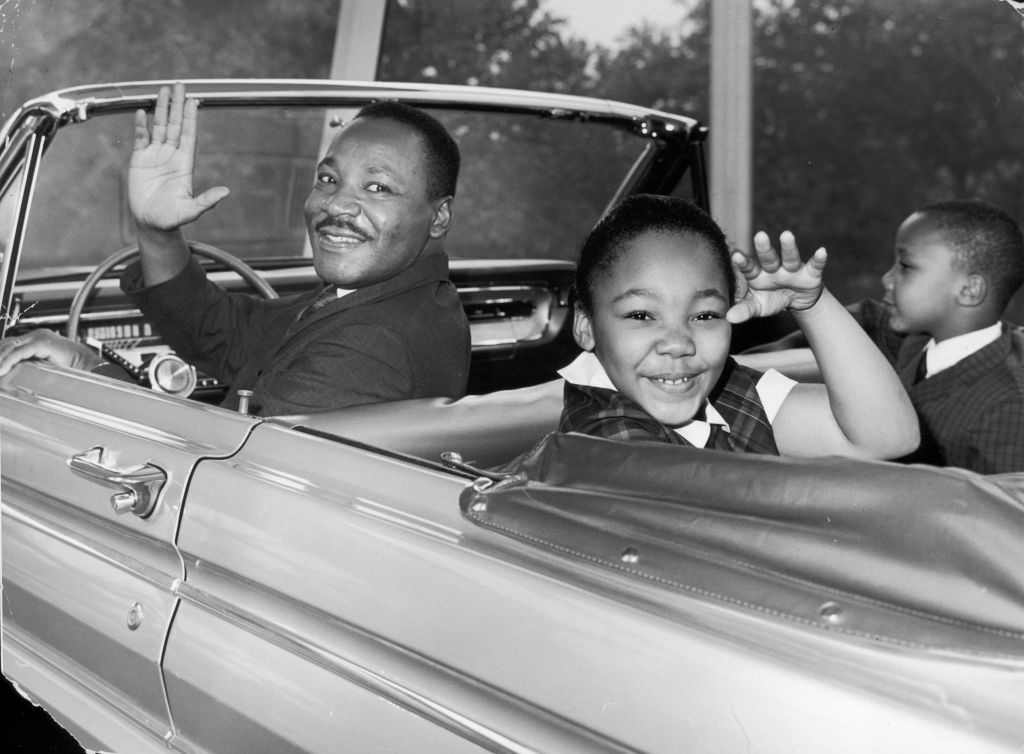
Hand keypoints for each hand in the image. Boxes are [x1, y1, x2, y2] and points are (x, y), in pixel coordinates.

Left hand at [0, 330, 105, 376]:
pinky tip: (2, 370)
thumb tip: (14, 370)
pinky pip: (19, 352)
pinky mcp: (42, 343)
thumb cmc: (73, 368)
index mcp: (38, 338)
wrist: (89, 366)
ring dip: (0, 360)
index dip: (1, 354)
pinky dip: (8, 362)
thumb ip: (31, 363)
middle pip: (7, 343)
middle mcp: (37, 334)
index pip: (11, 343)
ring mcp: (40, 337)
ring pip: (10, 347)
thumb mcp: (46, 364)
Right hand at [128, 82, 228, 231]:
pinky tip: (141, 111)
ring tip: (162, 90)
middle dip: (177, 105)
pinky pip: (141, 138)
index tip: (194, 100)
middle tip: (180, 85)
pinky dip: (141, 125)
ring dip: (161, 109)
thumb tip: (226, 192)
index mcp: (184, 164)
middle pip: (175, 125)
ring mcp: (155, 156)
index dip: (191, 118)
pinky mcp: (140, 160)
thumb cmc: (172, 219)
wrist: (152, 224)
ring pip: (159, 127)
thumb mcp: (190, 210)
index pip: (189, 135)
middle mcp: (171, 156)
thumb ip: (206, 201)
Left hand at [726, 230, 827, 323]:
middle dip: (764, 248)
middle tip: (759, 235)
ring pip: (790, 257)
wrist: (796, 301)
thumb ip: (744, 310)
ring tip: (786, 235)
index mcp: (757, 275)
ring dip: (789, 247)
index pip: (749, 268)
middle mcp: (774, 269)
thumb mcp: (757, 307)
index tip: (735, 255)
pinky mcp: (810, 274)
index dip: (743, 262)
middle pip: (768, 258)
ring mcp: (792, 269)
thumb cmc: (770, 299)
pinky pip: (815, 265)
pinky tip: (821, 251)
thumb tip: (728, 318)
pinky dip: (819, 259)